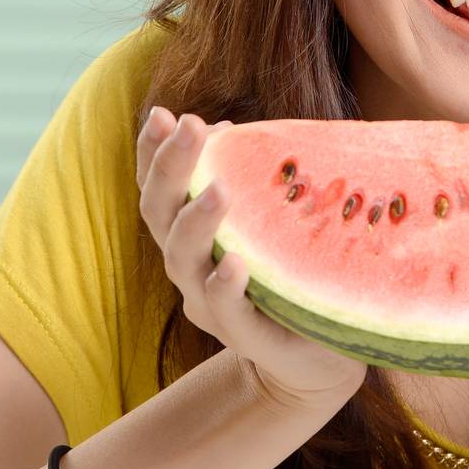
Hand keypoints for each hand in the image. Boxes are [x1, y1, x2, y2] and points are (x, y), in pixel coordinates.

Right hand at [135, 107, 368, 411]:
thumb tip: (229, 129)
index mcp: (189, 236)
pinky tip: (235, 265)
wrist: (316, 355)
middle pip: (160, 215)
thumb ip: (247, 178)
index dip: (151, 153)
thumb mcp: (267, 220)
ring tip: (217, 189)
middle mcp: (189, 268)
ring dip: (197, 222)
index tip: (161, 114)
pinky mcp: (249, 337)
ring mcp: (212, 306)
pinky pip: (228, 313)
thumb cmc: (287, 273)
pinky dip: (225, 287)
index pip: (157, 189)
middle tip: (191, 126)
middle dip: (170, 168)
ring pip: (184, 262)